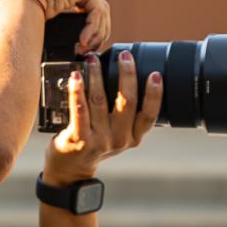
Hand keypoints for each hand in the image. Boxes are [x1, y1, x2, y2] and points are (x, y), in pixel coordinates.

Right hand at [7, 0, 110, 53]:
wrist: (18, 6)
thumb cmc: (22, 19)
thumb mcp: (47, 25)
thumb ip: (61, 29)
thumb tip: (75, 46)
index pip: (86, 9)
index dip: (90, 29)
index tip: (84, 47)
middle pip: (96, 11)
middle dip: (97, 33)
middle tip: (88, 50)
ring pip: (99, 10)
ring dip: (96, 33)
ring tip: (84, 48)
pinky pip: (96, 8)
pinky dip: (93, 27)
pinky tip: (83, 40)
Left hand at [43, 49, 161, 183]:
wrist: (71, 170)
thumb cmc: (95, 144)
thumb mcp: (117, 134)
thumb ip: (125, 115)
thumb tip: (128, 77)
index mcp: (133, 137)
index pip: (150, 115)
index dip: (155, 94)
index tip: (156, 74)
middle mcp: (119, 139)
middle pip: (127, 102)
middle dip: (127, 75)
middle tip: (125, 56)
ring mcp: (99, 140)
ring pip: (100, 100)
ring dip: (97, 76)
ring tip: (93, 59)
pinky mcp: (79, 139)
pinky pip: (79, 109)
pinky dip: (77, 90)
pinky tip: (76, 77)